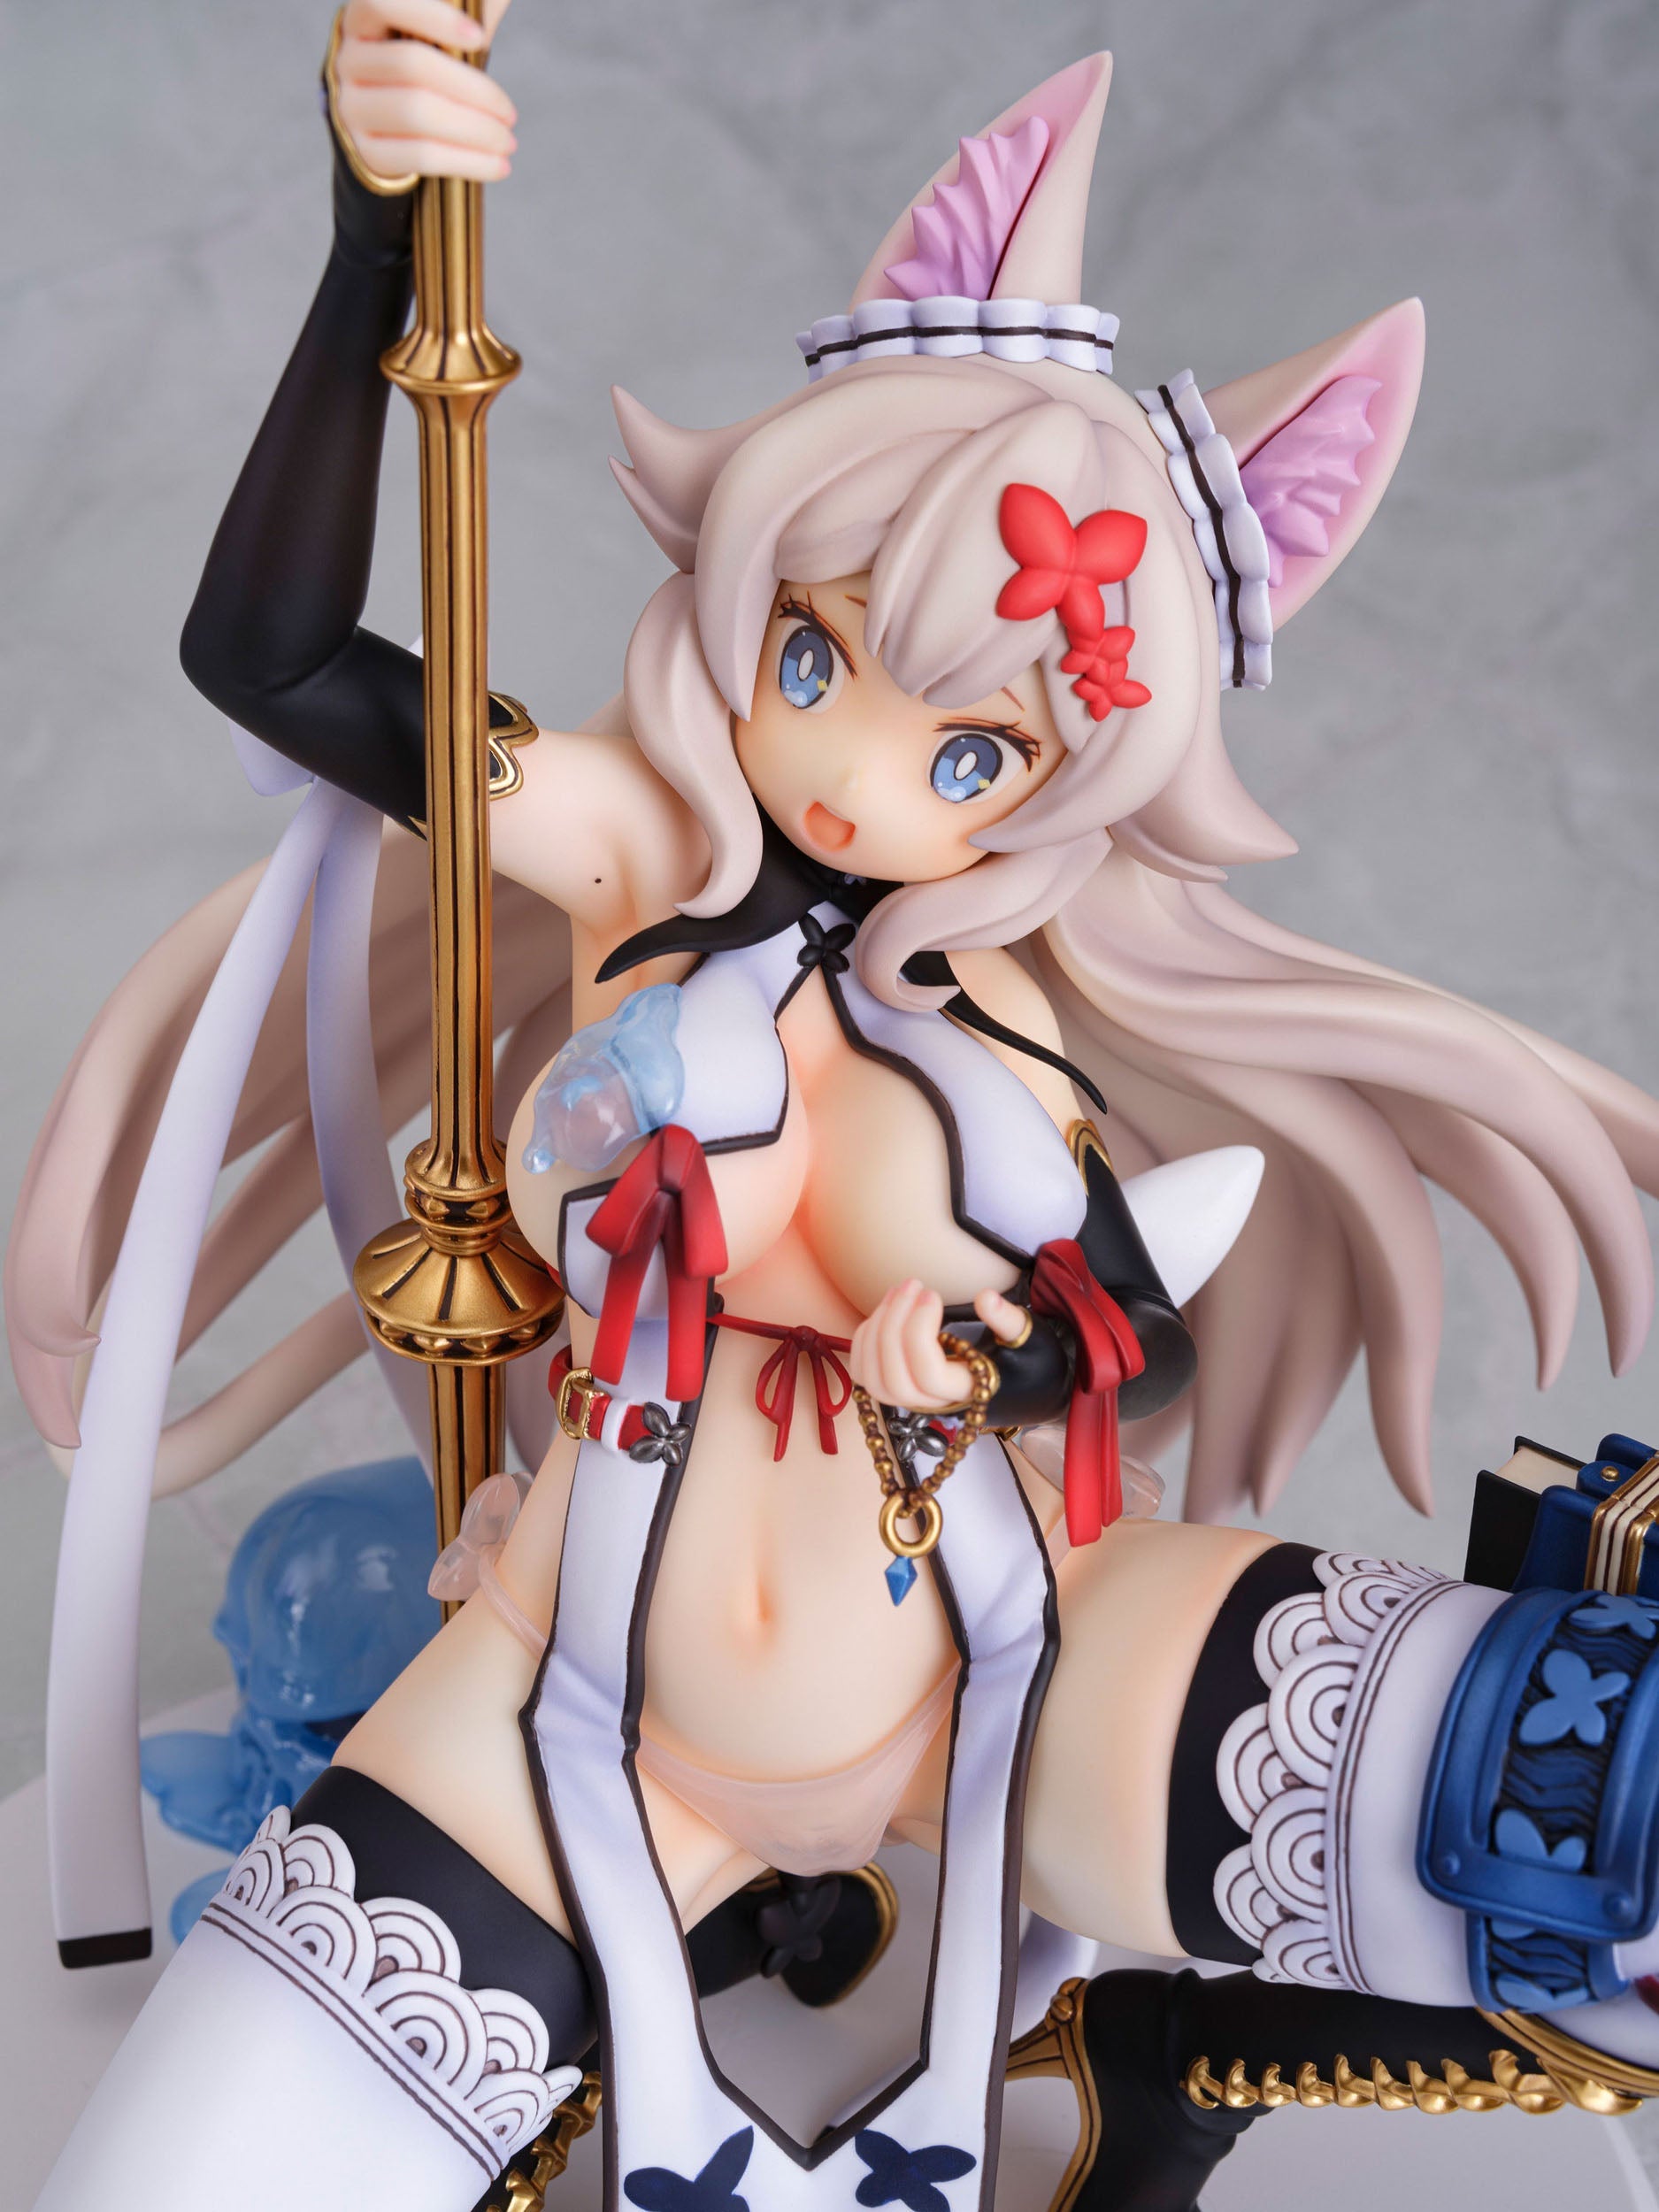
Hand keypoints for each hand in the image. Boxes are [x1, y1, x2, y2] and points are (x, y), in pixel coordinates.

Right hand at [336, 0, 517, 183]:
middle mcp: (348, 61)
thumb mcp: (441, 34)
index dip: (433, 17)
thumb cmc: (428, 72)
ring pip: (417, 114)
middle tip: (510, 114)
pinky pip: (419, 156)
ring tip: (508, 143)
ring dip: (475, 131)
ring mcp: (351, 109)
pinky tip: (497, 166)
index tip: (479, 37)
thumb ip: (467, 7)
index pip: (384, 3)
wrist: (394, 133)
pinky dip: (466, 162)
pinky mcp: (365, 153)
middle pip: (413, 66)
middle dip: (474, 92)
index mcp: (362, 20)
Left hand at [849, 1279, 1030, 1410]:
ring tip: (899, 1291)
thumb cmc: (1028, 1360)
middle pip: (893, 1379)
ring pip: (872, 1379)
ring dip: (876, 1329)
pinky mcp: (897, 1384)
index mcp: (966, 1392)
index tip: (933, 1294)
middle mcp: (934, 1402)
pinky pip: (864, 1371)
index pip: (928, 1376)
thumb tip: (986, 1297)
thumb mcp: (1029, 1338)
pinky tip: (886, 1308)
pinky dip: (865, 1337)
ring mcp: (912, 1397)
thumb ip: (1009, 1320)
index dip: (919, 1333)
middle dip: (893, 1327)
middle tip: (913, 1284)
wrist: (1019, 1382)